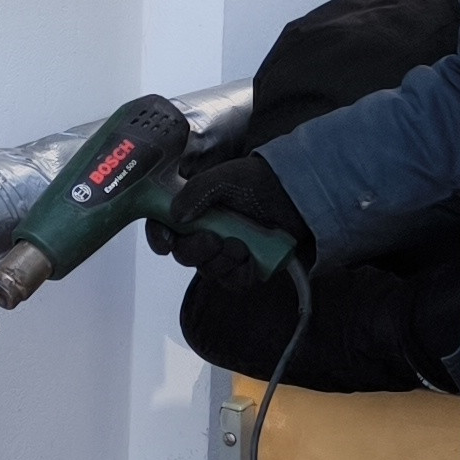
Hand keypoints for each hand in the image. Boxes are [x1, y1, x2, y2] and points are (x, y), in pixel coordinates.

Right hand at [144, 154, 313, 288]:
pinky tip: (250, 259)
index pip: (165, 226)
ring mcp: (226, 252)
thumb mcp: (227, 177)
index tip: (166, 243)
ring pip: (208, 271)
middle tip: (215, 239)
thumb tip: (175, 214)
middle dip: (196, 250)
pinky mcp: (246, 268)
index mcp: (194, 209)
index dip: (160, 237)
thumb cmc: (261, 182)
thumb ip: (198, 190)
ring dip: (221, 262)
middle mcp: (205, 232)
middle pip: (184, 254)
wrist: (299, 196)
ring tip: (241, 246)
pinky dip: (239, 274)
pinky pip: (232, 282)